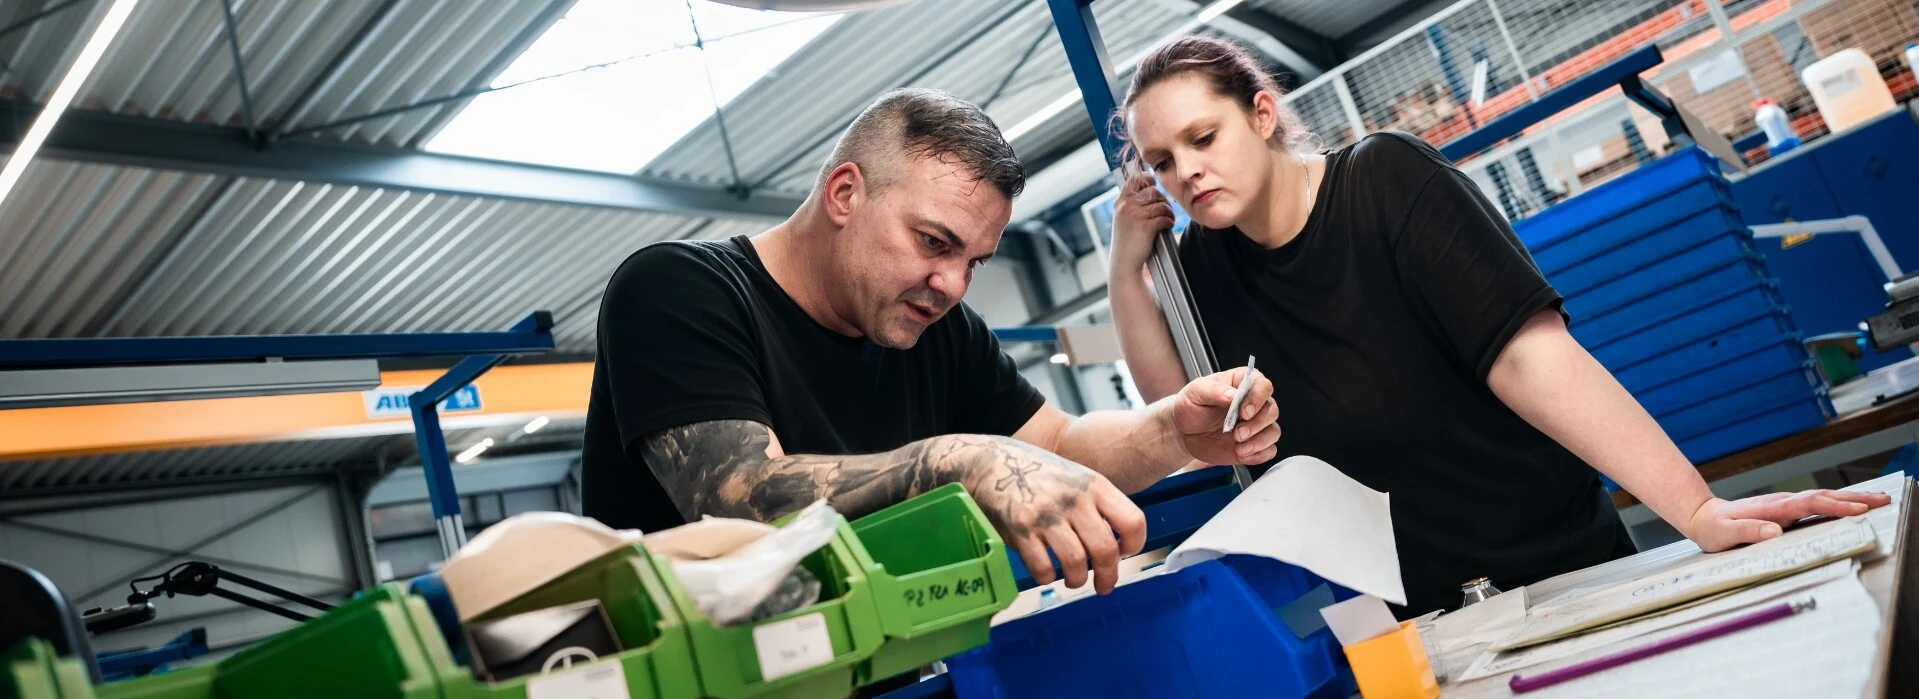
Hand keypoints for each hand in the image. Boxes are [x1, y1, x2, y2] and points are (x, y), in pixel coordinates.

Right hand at [949, 437, 1146, 593]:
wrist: (991, 461)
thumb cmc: (1036, 473)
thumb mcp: (1076, 477)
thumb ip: (1097, 504)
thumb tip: (1117, 544)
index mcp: (1094, 486)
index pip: (1132, 521)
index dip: (1134, 546)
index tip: (1125, 554)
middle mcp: (1074, 500)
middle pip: (1106, 550)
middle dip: (1108, 576)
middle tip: (1104, 585)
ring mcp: (1047, 514)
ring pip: (1076, 563)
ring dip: (1077, 580)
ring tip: (1072, 580)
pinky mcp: (1021, 529)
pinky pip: (1043, 567)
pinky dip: (1047, 577)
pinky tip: (1046, 572)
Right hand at [1109, 173, 1173, 275]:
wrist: (1124, 262)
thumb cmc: (1127, 241)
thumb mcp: (1123, 218)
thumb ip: (1132, 203)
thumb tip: (1152, 188)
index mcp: (1120, 202)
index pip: (1135, 180)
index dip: (1148, 180)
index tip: (1154, 186)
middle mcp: (1126, 206)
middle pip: (1153, 192)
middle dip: (1164, 200)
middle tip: (1166, 210)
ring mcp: (1135, 216)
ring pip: (1162, 205)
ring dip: (1169, 212)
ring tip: (1169, 219)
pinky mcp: (1145, 226)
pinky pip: (1164, 217)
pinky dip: (1169, 222)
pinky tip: (1167, 226)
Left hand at [1171, 366, 1279, 464]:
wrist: (1184, 432)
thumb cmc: (1191, 407)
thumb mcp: (1196, 392)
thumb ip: (1214, 390)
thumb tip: (1233, 394)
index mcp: (1243, 383)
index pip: (1263, 386)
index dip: (1257, 399)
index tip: (1243, 412)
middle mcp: (1254, 403)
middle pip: (1272, 411)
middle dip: (1256, 425)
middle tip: (1237, 433)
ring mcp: (1256, 425)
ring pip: (1273, 432)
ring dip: (1258, 442)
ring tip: (1238, 446)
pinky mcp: (1254, 444)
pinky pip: (1269, 451)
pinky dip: (1258, 455)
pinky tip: (1241, 453)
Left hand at [1682, 490, 1891, 551]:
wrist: (1704, 516)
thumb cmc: (1714, 528)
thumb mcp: (1724, 533)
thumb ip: (1747, 531)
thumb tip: (1774, 531)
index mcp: (1772, 508)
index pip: (1809, 504)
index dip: (1834, 506)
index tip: (1858, 508)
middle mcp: (1783, 503)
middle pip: (1824, 497)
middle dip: (1854, 498)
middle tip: (1883, 500)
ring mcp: (1787, 504)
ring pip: (1824, 498)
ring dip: (1852, 498)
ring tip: (1879, 500)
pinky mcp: (1788, 509)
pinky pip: (1819, 504)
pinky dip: (1839, 503)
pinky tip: (1854, 505)